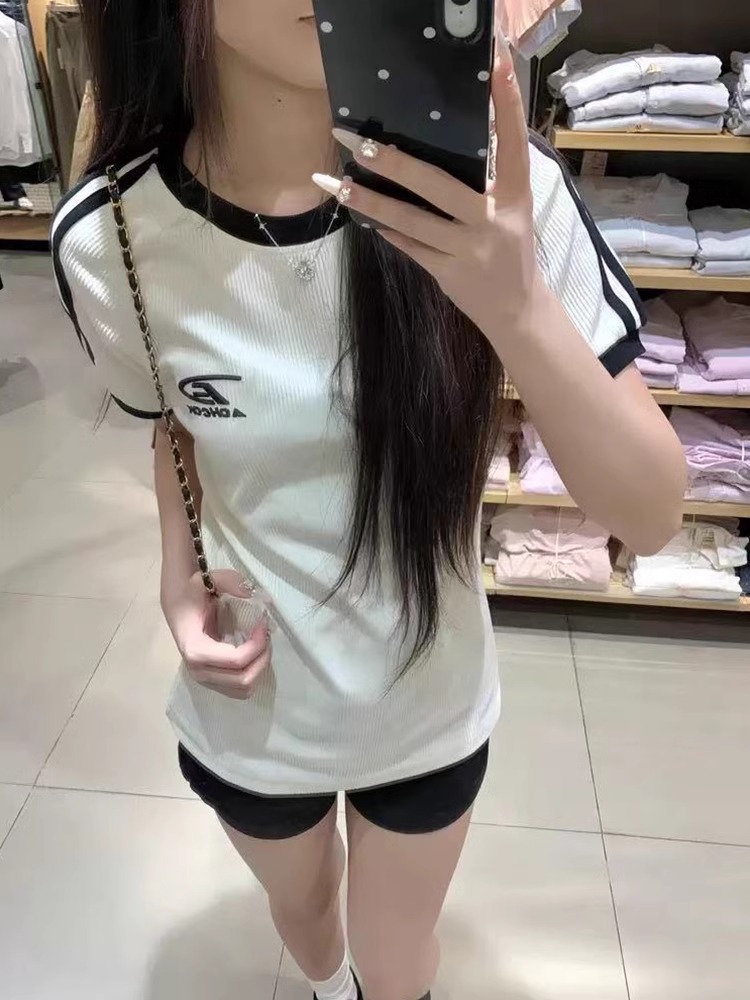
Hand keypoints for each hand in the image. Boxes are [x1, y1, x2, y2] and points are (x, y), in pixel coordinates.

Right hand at [162, 569, 270, 700]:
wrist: (177, 603)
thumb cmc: (192, 593)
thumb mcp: (208, 579)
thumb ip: (232, 582)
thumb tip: (257, 594)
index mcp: (195, 649)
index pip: (236, 660)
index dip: (257, 645)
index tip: (263, 625)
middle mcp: (197, 670)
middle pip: (242, 679)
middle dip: (261, 658)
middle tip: (265, 636)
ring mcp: (203, 679)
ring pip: (243, 689)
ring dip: (259, 668)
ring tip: (261, 645)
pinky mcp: (211, 681)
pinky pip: (238, 690)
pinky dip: (251, 674)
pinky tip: (253, 655)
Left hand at [313, 47, 541, 341]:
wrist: (518, 311)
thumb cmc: (510, 252)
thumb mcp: (513, 211)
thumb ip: (488, 182)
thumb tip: (442, 145)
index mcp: (515, 194)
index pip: (512, 142)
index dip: (506, 103)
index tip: (497, 63)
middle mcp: (492, 218)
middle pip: (436, 183)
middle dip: (392, 162)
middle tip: (356, 142)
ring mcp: (468, 248)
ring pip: (410, 220)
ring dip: (369, 202)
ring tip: (336, 183)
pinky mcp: (448, 273)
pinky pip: (409, 245)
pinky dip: (385, 229)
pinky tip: (361, 216)